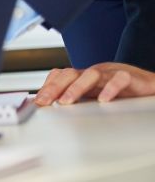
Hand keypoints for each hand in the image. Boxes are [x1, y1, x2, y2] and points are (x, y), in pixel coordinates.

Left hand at [35, 63, 154, 105]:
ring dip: (76, 88)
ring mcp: (112, 73)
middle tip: (45, 101)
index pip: (62, 75)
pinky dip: (111, 88)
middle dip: (55, 87)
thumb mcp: (97, 95)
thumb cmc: (125, 92)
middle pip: (71, 73)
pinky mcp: (131, 77)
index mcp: (86, 77)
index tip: (37, 101)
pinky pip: (120, 79)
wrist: (151, 86)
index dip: (48, 86)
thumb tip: (55, 108)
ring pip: (92, 74)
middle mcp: (97, 73)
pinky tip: (104, 100)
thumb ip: (80, 99)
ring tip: (66, 102)